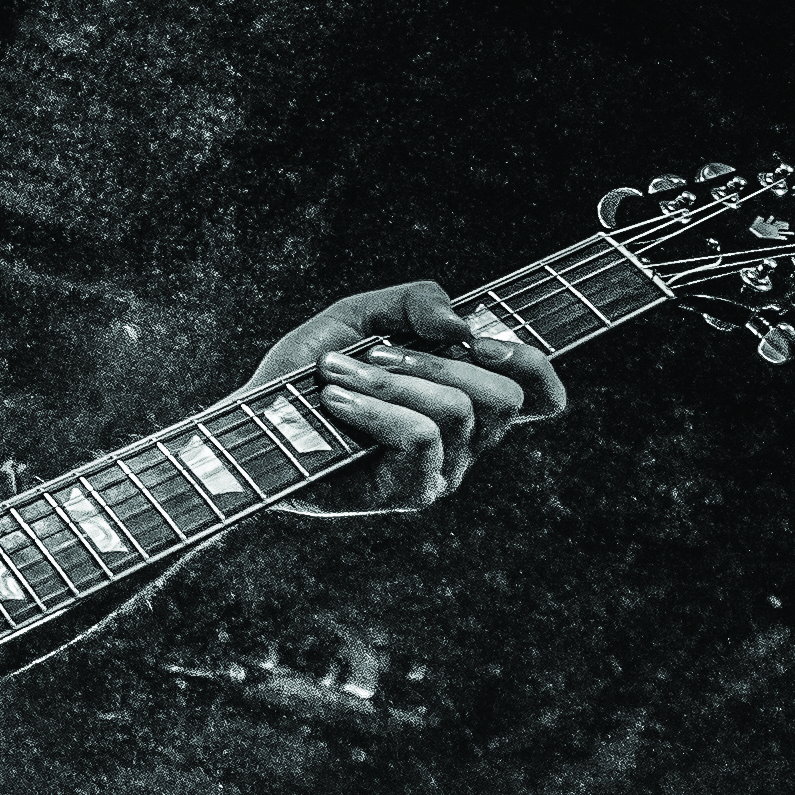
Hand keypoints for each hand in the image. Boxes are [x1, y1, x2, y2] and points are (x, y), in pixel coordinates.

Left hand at [255, 282, 564, 514]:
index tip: (482, 343)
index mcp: (468, 398)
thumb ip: (416, 301)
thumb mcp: (362, 313)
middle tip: (374, 353)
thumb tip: (462, 326)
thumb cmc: (310, 371)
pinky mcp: (410, 493)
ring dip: (390, 380)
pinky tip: (336, 400)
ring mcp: (444, 471)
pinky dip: (377, 409)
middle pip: (503, 396)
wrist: (253, 421)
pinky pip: (422, 439)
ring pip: (458, 412)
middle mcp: (467, 441)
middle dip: (436, 362)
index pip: (542, 393)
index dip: (532, 363)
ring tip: (335, 374)